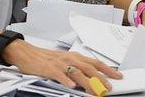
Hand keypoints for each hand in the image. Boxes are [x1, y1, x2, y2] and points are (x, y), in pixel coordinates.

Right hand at [4, 40, 121, 94]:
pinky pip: (59, 75)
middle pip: (88, 68)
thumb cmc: (45, 58)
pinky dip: (66, 80)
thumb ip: (76, 69)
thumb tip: (91, 78)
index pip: (94, 63)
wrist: (26, 53)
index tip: (118, 76)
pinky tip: (72, 86)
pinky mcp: (48, 69)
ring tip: (95, 90)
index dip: (107, 69)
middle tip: (109, 87)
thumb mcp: (64, 61)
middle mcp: (69, 59)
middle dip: (101, 78)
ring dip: (87, 82)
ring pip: (76, 73)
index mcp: (74, 56)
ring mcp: (59, 64)